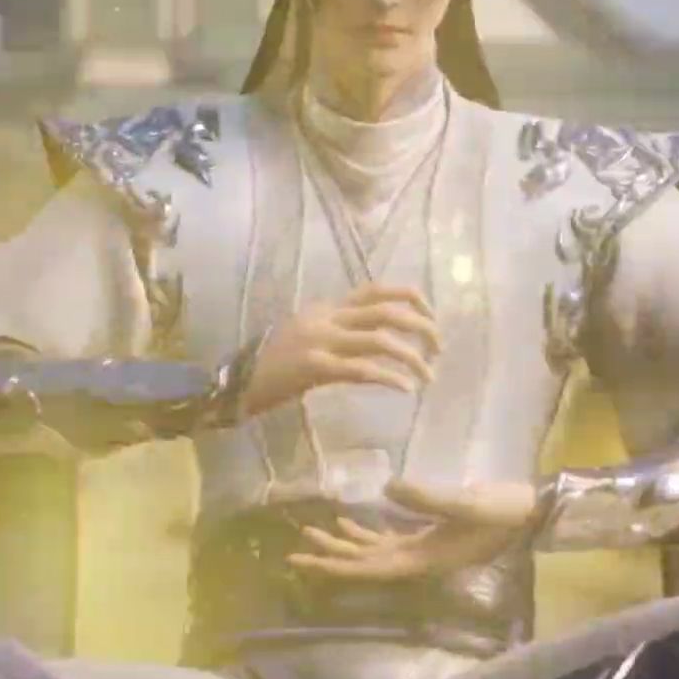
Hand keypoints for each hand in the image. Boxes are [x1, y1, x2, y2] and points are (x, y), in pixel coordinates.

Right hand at [238, 283, 440, 418]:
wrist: (239, 380)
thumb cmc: (276, 362)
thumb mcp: (309, 334)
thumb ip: (341, 329)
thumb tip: (379, 335)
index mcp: (328, 308)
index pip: (377, 290)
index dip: (411, 297)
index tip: (431, 316)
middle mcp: (328, 318)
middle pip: (387, 312)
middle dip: (422, 327)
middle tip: (439, 349)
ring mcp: (321, 341)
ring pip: (380, 340)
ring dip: (412, 357)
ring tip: (428, 376)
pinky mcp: (315, 367)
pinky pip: (361, 369)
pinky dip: (389, 377)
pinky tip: (405, 388)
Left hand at [287, 479, 540, 581]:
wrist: (531, 511)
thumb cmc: (502, 509)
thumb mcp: (467, 502)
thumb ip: (428, 497)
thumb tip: (388, 487)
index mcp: (423, 559)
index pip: (370, 569)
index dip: (336, 566)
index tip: (304, 563)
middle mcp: (417, 560)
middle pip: (363, 565)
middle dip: (330, 558)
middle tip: (293, 551)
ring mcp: (421, 548)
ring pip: (372, 553)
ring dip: (342, 545)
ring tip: (310, 532)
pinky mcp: (426, 535)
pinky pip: (386, 541)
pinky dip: (364, 534)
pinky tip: (346, 521)